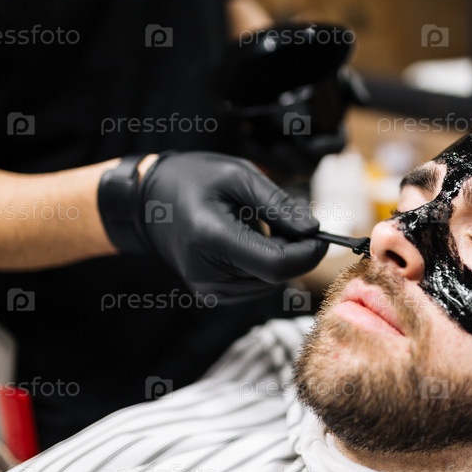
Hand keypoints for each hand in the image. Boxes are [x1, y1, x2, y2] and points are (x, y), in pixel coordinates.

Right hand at [98, 152, 327, 302]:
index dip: (307, 253)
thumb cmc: (194, 180)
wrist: (149, 202)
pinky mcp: (212, 295)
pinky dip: (264, 265)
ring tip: (257, 226)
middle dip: (294, 251)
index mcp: (212, 238)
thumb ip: (279, 205)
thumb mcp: (238, 176)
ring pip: (270, 283)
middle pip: (276, 275)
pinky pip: (257, 286)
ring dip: (279, 257)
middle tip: (285, 220)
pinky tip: (247, 242)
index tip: (322, 235)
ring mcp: (208, 290)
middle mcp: (208, 274)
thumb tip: (314, 231)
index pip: (277, 264)